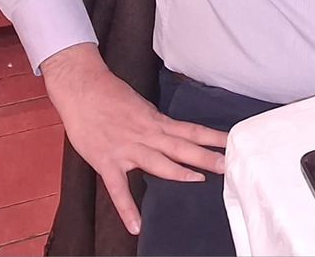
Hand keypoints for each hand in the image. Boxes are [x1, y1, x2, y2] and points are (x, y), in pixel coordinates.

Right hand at [41, 43, 227, 235]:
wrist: (82, 88)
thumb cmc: (110, 94)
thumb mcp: (141, 106)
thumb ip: (156, 124)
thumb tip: (171, 133)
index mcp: (157, 121)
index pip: (191, 131)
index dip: (213, 138)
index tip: (232, 144)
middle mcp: (147, 135)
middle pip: (182, 147)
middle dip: (207, 156)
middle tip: (229, 164)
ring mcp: (127, 149)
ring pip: (158, 163)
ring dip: (180, 172)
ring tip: (201, 180)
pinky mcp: (106, 162)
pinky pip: (118, 189)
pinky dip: (126, 208)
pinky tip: (136, 226)